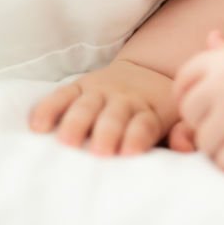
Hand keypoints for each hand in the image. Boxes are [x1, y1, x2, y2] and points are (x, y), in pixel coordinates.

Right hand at [29, 58, 178, 155]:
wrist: (146, 72)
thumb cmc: (160, 109)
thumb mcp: (179, 118)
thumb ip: (183, 133)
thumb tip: (185, 144)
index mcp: (152, 110)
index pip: (146, 123)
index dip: (138, 137)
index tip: (130, 152)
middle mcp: (126, 99)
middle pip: (116, 115)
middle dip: (107, 132)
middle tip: (100, 151)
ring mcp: (100, 91)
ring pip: (87, 106)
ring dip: (77, 123)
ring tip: (66, 142)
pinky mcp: (79, 87)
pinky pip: (61, 96)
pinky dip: (48, 109)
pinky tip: (38, 127)